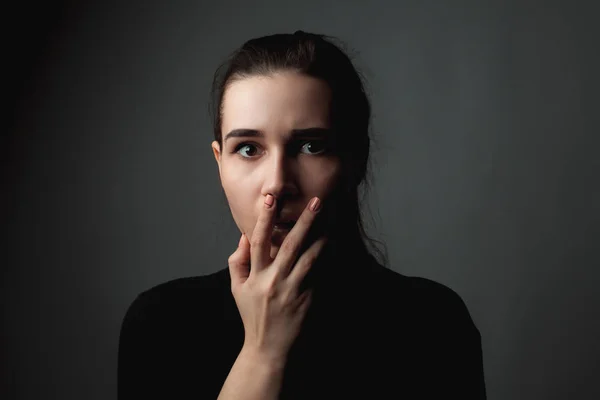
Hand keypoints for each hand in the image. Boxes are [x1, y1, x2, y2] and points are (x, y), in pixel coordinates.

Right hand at [227, 195, 326, 362]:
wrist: (269, 349)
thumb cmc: (253, 315)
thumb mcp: (237, 289)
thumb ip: (238, 261)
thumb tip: (244, 235)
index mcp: (255, 276)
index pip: (259, 241)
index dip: (264, 219)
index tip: (271, 198)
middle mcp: (274, 281)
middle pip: (291, 245)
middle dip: (305, 221)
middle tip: (318, 201)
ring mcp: (293, 291)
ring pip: (311, 258)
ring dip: (323, 237)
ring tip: (333, 220)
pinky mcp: (308, 300)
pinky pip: (320, 275)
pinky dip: (328, 259)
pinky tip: (336, 244)